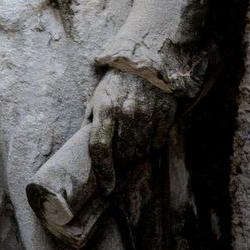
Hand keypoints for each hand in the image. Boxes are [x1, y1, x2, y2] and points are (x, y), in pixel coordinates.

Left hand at [85, 70, 175, 188]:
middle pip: (124, 153)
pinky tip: (147, 142)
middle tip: (120, 168)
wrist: (143, 62)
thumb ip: (92, 121)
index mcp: (105, 109)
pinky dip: (152, 147)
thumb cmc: (115, 83)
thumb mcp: (97, 98)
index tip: (107, 187)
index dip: (104, 171)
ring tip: (133, 152)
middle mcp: (126, 113)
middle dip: (121, 165)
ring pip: (142, 150)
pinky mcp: (165, 113)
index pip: (101, 148)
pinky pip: (159, 141)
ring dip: (137, 157)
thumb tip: (84, 147)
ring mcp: (147, 113)